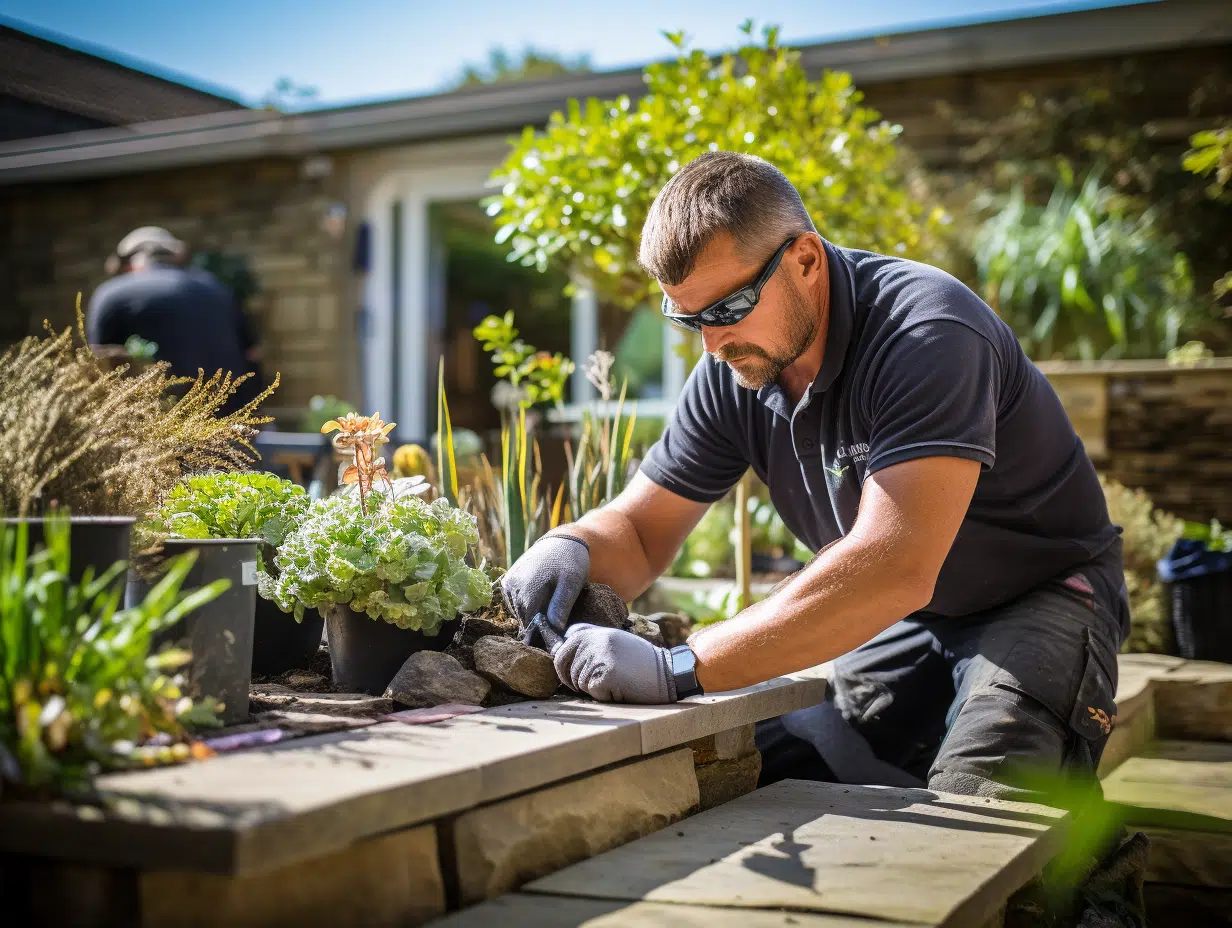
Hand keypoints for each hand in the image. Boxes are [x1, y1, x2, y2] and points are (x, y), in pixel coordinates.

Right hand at [500, 534, 589, 632]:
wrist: (562, 540)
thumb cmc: (571, 562)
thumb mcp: (572, 583)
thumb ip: (561, 606)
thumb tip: (554, 629)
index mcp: (527, 592)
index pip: (530, 626)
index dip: (543, 631)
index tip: (556, 631)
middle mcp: (513, 589)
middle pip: (523, 619)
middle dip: (537, 622)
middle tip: (555, 619)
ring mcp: (508, 584)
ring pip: (518, 611)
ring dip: (532, 612)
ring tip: (549, 604)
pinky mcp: (508, 580)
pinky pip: (514, 601)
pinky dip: (526, 603)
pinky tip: (540, 597)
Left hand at [553, 623, 674, 703]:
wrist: (667, 673)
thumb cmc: (639, 662)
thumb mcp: (613, 641)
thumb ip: (588, 641)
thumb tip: (557, 649)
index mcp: (593, 632)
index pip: (562, 651)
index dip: (564, 668)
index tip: (573, 676)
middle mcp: (594, 641)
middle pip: (566, 669)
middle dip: (577, 681)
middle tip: (599, 682)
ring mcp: (600, 656)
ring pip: (579, 683)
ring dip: (594, 689)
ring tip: (617, 680)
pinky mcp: (606, 674)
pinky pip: (593, 692)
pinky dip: (605, 696)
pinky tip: (621, 688)